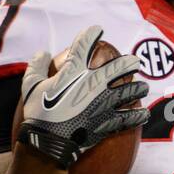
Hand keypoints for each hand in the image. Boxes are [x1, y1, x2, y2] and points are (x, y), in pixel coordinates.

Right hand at [16, 26, 148, 169]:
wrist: (47, 143)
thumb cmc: (37, 113)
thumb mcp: (30, 85)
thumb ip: (36, 65)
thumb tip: (42, 53)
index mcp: (75, 71)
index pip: (85, 43)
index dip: (92, 33)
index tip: (97, 30)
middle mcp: (94, 83)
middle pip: (121, 66)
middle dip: (129, 62)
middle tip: (135, 62)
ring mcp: (104, 103)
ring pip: (131, 91)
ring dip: (138, 87)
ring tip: (142, 86)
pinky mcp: (109, 122)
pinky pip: (129, 118)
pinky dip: (138, 116)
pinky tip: (144, 114)